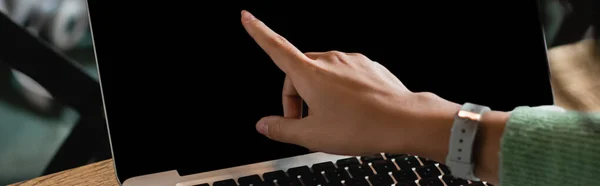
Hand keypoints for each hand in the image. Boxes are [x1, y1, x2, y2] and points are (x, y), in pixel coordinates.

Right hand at [241, 10, 460, 155]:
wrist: (404, 121)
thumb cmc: (361, 126)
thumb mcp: (312, 136)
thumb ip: (282, 129)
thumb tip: (264, 125)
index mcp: (310, 74)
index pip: (275, 48)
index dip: (258, 32)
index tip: (247, 17)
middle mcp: (330, 61)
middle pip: (298, 71)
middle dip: (295, 96)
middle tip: (303, 122)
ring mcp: (351, 61)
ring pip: (323, 73)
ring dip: (318, 93)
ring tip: (332, 120)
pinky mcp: (368, 66)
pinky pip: (345, 74)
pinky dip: (340, 90)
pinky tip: (351, 111)